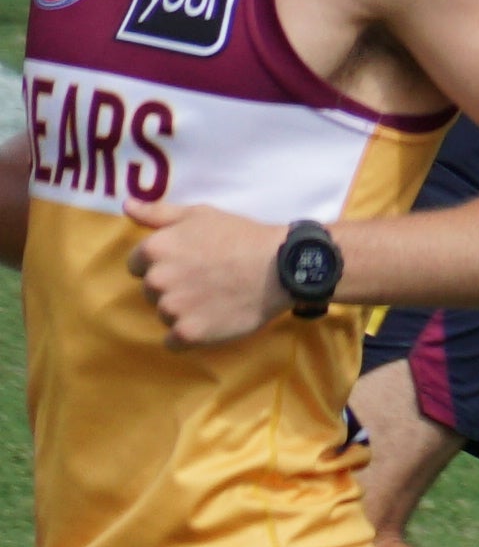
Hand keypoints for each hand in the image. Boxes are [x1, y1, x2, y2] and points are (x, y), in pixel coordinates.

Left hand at [129, 207, 291, 347]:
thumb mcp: (200, 214)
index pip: (137, 266)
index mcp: (155, 249)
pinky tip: (212, 320)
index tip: (190, 264)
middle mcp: (157, 280)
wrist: (282, 266)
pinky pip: (173, 342)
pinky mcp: (189, 333)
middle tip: (207, 280)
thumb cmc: (241, 236)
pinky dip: (189, 335)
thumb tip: (127, 205)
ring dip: (183, 311)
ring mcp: (172, 308)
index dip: (164, 264)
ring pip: (164, 315)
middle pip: (151, 292)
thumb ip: (158, 213)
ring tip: (215, 299)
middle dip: (174, 288)